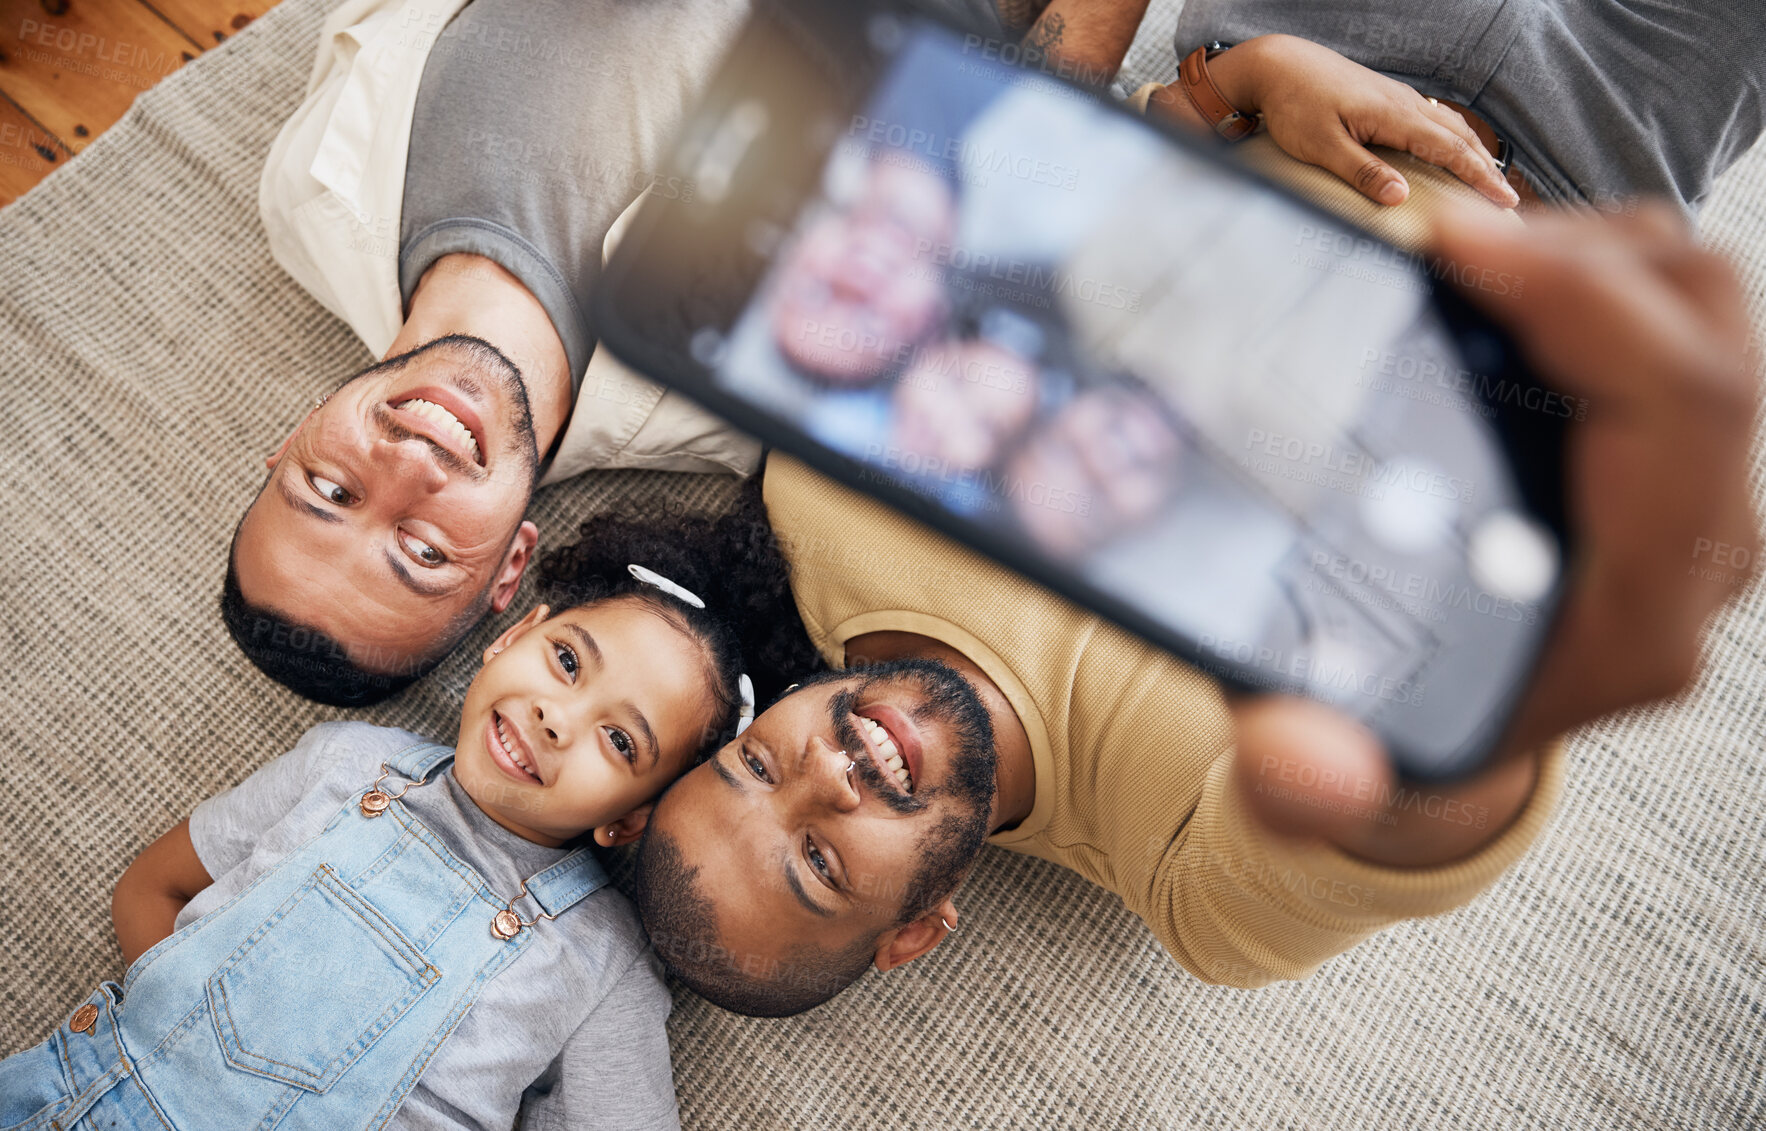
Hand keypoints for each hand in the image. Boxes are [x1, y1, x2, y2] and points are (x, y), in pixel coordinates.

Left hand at [1154, 35, 1518, 208]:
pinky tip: (1450, 150)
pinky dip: (1450, 138)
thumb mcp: (1322, 146)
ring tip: (1488, 178)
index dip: (1479, 177)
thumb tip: (1399, 197)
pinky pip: (1430, 120)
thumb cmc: (1295, 105)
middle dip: (1485, 168)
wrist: (1279, 64)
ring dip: (1471, 152)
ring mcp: (1397, 98)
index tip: (1504, 201)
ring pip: (1447, 125)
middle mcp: (1403, 103)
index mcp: (1393, 115)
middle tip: (1508, 201)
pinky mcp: (1385, 99)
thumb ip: (1361, 171)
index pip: (1449, 150)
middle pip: (1457, 136)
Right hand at [1231, 205, 1759, 865]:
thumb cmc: (1379, 728)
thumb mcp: (1313, 770)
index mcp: (1635, 619)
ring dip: (1590, 256)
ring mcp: (1693, 499)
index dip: (1582, 302)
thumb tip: (1300, 768)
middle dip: (1579, 256)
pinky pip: (1670, 323)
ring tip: (1462, 264)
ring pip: (1704, 310)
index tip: (1448, 251)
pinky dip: (1589, 277)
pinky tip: (1488, 291)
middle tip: (1440, 250)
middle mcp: (1694, 554)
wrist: (1437, 742)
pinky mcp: (1667, 459)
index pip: (1680, 411)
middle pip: (1710, 335)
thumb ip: (1295, 780)